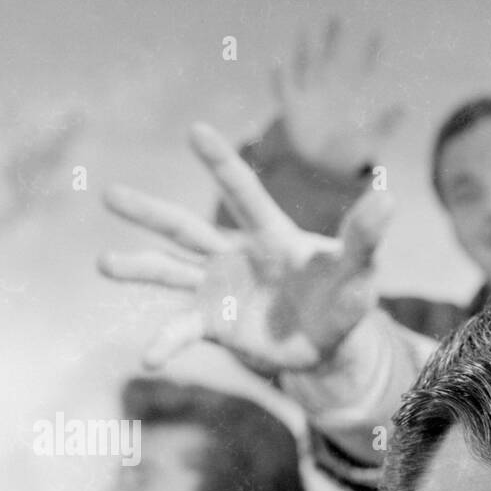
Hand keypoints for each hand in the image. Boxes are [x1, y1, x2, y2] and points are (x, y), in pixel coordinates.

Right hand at [99, 122, 390, 372]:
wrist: (326, 342)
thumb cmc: (342, 296)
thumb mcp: (359, 271)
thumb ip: (364, 238)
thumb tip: (388, 197)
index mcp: (270, 236)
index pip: (244, 195)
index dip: (222, 165)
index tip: (195, 131)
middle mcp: (235, 256)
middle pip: (186, 230)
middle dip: (149, 214)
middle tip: (108, 195)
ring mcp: (219, 288)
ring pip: (170, 272)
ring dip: (138, 268)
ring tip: (103, 263)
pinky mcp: (215, 323)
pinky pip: (184, 330)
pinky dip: (166, 343)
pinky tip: (148, 359)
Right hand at [274, 18, 404, 174]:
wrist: (319, 167)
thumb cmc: (344, 154)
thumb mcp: (369, 142)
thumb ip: (386, 126)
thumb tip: (405, 109)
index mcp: (347, 97)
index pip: (361, 71)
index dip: (370, 54)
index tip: (379, 34)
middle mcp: (328, 90)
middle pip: (331, 59)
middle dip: (333, 39)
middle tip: (338, 16)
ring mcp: (309, 95)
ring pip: (306, 66)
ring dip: (305, 49)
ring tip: (304, 30)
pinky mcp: (292, 107)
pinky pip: (284, 89)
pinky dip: (280, 78)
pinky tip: (277, 63)